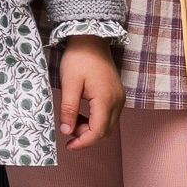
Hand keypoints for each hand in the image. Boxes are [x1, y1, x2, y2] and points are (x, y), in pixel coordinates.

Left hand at [56, 35, 121, 149]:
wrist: (91, 39)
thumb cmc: (79, 59)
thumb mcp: (69, 84)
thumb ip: (68, 109)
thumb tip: (66, 131)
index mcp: (106, 101)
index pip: (98, 132)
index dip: (83, 142)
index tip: (68, 146)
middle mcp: (117, 102)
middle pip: (105, 131)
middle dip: (86, 135)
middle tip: (67, 128)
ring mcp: (119, 98)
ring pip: (107, 124)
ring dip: (91, 127)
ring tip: (72, 119)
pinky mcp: (117, 95)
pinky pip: (109, 115)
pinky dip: (95, 119)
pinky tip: (81, 112)